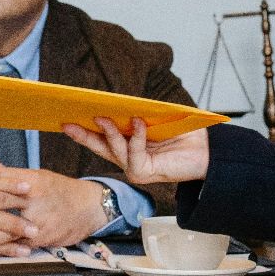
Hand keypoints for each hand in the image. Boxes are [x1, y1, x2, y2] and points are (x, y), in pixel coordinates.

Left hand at [0, 163, 109, 248]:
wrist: (91, 206)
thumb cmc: (61, 190)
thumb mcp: (38, 177)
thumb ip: (12, 174)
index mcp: (29, 177)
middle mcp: (33, 194)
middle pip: (1, 198)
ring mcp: (39, 217)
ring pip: (9, 227)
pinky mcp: (44, 235)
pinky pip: (19, 244)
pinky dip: (3, 250)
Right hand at [62, 116, 210, 184]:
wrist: (208, 151)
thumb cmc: (186, 134)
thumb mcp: (159, 119)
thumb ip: (139, 114)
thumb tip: (121, 103)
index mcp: (130, 147)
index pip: (104, 139)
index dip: (86, 130)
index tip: (69, 118)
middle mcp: (129, 159)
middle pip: (100, 146)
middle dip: (82, 135)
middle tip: (66, 123)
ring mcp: (135, 168)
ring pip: (114, 149)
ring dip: (108, 131)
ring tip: (101, 116)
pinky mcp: (143, 173)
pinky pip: (134, 152)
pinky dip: (136, 135)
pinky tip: (138, 121)